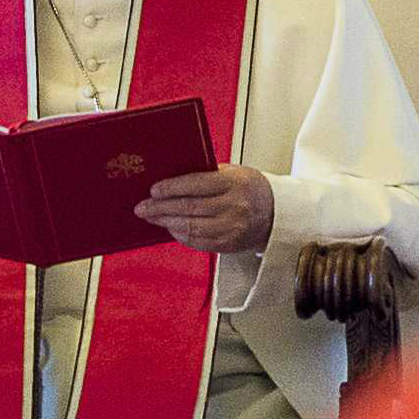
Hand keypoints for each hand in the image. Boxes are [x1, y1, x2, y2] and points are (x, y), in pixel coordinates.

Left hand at [136, 165, 274, 254]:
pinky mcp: (229, 245)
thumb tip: (171, 180)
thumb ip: (206, 175)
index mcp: (234, 183)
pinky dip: (181, 235)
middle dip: (161, 208)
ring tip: (151, 218)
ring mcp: (232, 228)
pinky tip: (170, 228)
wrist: (276, 212)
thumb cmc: (249, 188)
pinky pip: (198, 242)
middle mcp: (234, 207)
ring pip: (191, 227)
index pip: (196, 185)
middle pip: (189, 208)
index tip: (154, 190)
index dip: (171, 188)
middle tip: (142, 207)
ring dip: (167, 222)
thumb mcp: (233, 173)